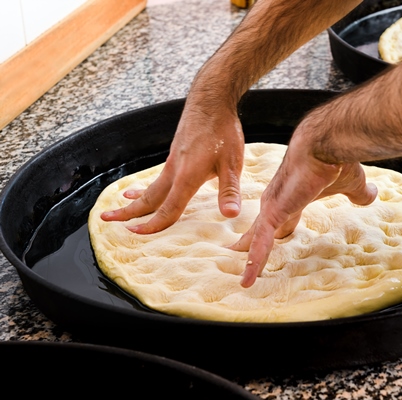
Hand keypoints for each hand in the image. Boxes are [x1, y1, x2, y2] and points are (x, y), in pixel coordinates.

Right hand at [100, 105, 244, 232]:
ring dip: (135, 200)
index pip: (168, 209)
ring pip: (151, 187)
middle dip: (128, 212)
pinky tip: (145, 188)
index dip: (153, 225)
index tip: (136, 235)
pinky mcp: (175, 154)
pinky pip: (158, 177)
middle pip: (149, 198)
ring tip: (121, 206)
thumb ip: (230, 190)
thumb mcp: (232, 163)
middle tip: (106, 219)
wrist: (210, 100)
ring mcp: (173, 161)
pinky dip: (146, 188)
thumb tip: (231, 213)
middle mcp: (174, 170)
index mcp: (186, 177)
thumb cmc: (222, 130)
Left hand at [230, 134, 377, 287]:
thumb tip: (373, 195)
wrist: (327, 146)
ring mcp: (273, 209)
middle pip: (261, 230)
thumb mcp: (352, 184)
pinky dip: (254, 262)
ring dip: (249, 260)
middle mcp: (278, 203)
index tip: (275, 241)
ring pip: (258, 241)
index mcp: (293, 197)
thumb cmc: (336, 161)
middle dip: (250, 244)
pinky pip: (261, 244)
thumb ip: (358, 193)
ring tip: (242, 281)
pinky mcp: (273, 213)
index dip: (276, 232)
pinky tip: (248, 280)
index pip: (281, 220)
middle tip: (238, 253)